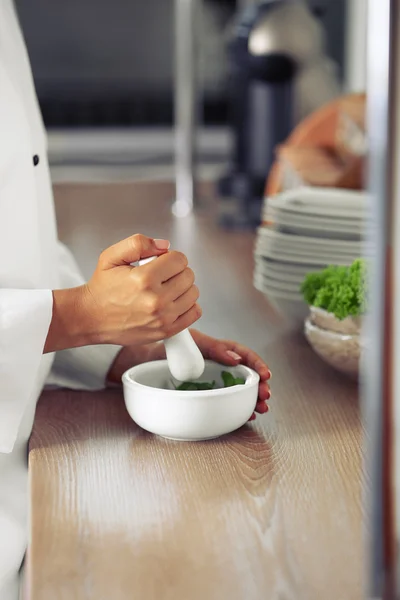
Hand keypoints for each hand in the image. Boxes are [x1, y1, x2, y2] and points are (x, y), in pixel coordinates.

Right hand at [44, 235, 200, 352]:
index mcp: (144, 278)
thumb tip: (165, 245)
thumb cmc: (102, 288)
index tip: (161, 262)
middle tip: (161, 276)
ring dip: (182, 288)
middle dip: (176, 271)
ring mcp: (162, 318)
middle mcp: (156, 300)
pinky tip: (172, 302)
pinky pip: (194, 313)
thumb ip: (138, 243)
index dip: (171, 257)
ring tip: (164, 289)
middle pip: (188, 275)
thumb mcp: (112, 256)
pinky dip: (188, 305)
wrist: (91, 318)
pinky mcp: (166, 331)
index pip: (179, 259)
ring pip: (193, 293)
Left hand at [108, 330, 270, 420]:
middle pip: (243, 374)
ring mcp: (209, 379)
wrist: (140, 358)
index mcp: (214, 349)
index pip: (240, 353)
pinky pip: (222, 400)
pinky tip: (246, 415)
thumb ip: (211, 347)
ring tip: (261, 408)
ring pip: (235, 389)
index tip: (265, 374)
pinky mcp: (201, 392)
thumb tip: (234, 358)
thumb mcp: (188, 339)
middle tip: (266, 396)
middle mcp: (214, 364)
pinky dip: (236, 407)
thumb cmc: (164, 344)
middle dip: (258, 385)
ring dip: (250, 398)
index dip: (255, 363)